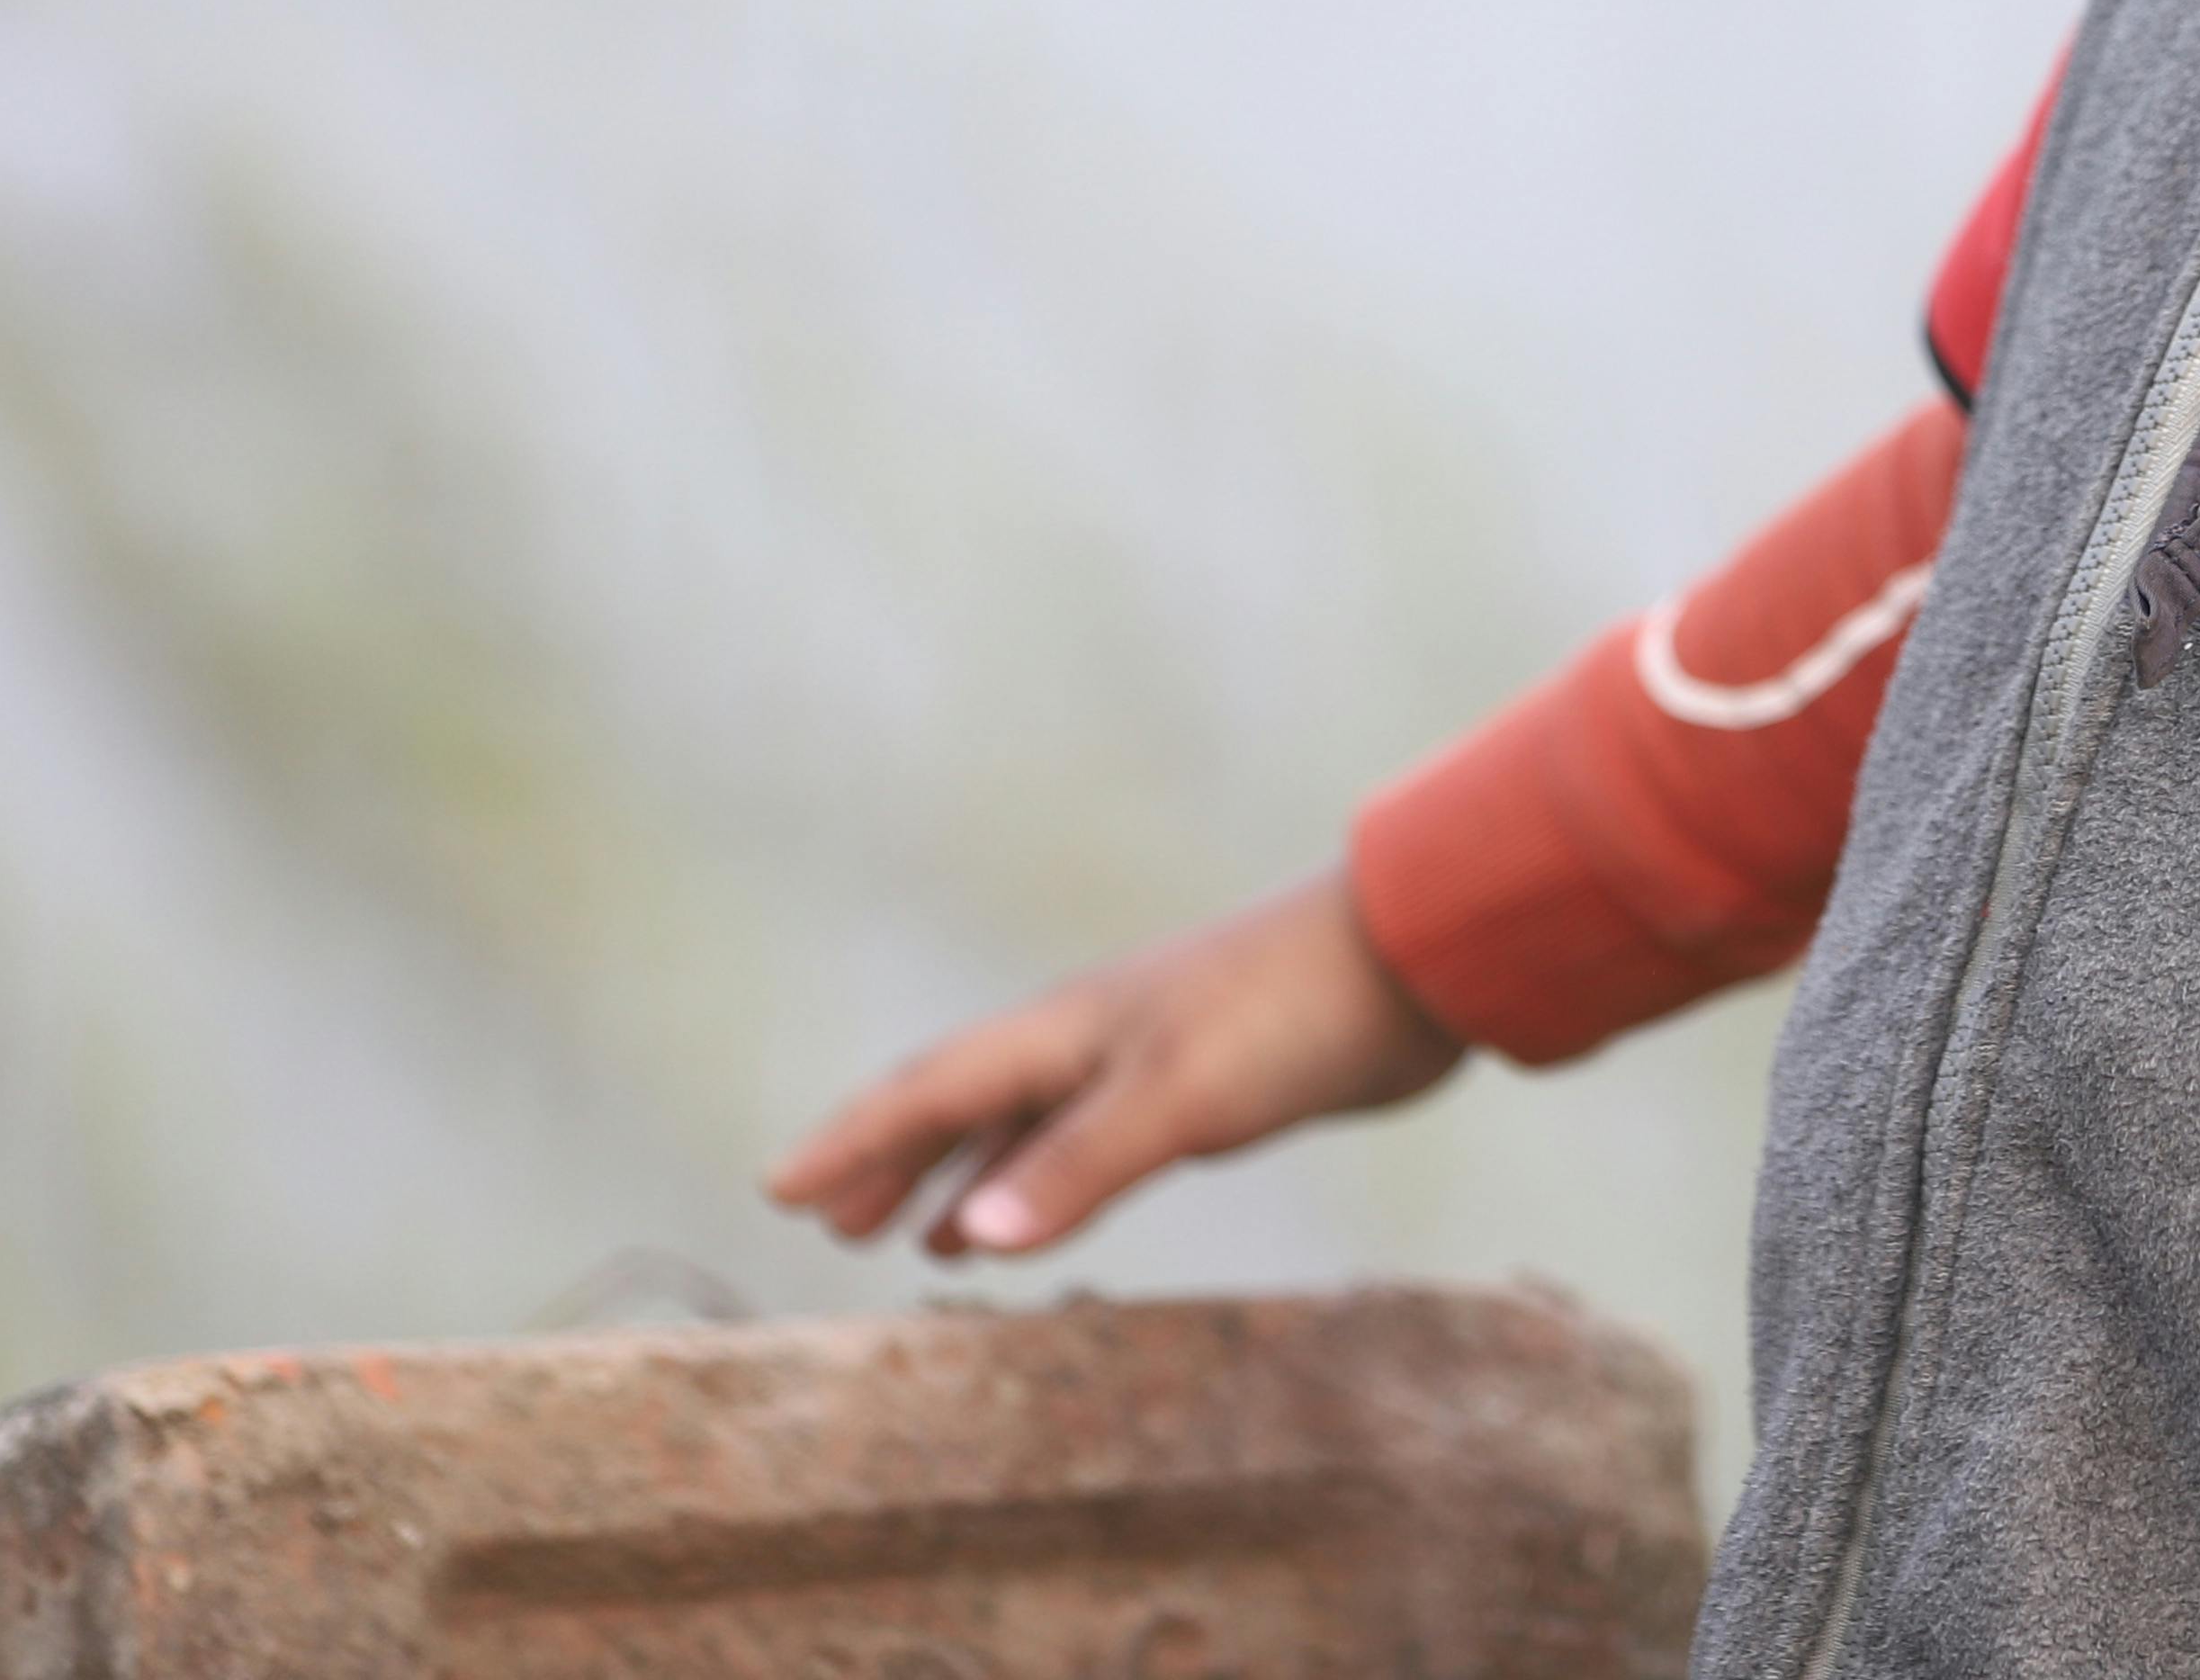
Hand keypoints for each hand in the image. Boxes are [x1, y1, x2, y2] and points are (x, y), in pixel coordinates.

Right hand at [763, 869, 1462, 1260]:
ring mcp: (1150, 1055)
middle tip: (832, 1226)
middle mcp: (1094, 1037)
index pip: (934, 1088)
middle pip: (967, 1101)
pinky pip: (1092, 1137)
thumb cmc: (1295, 1012)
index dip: (858, 1140)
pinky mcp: (1209, 1080)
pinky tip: (1052, 1210)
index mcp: (1070, 1031)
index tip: (782, 1190)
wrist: (1417, 961)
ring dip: (969, 1174)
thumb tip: (975, 1236)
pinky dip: (1050, 1176)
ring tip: (925, 1239)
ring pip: (1029, 1121)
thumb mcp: (1181, 1096)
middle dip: (895, 1161)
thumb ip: (1082, 1164)